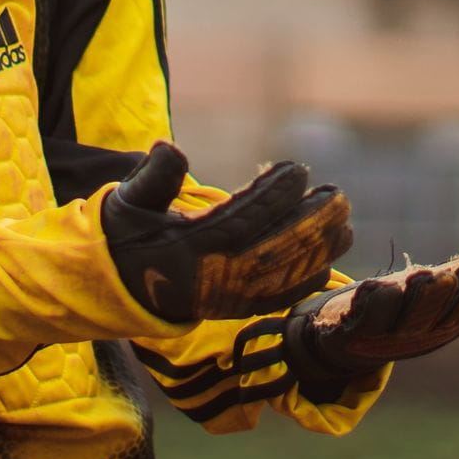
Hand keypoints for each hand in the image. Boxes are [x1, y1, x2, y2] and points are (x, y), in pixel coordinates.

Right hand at [101, 142, 352, 321]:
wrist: (112, 286)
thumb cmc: (122, 233)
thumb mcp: (126, 200)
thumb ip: (152, 177)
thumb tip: (170, 148)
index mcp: (183, 249)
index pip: (238, 219)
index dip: (271, 196)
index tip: (298, 170)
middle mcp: (207, 279)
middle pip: (269, 252)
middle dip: (307, 225)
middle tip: (338, 197)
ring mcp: (221, 299)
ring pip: (278, 278)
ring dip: (316, 253)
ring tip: (346, 226)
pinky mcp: (229, 310)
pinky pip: (272, 300)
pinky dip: (301, 286)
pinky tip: (329, 266)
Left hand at [286, 238, 458, 378]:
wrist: (340, 341)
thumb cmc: (398, 308)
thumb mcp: (438, 290)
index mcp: (451, 321)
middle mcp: (428, 333)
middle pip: (456, 309)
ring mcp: (393, 337)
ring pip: (414, 316)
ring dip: (427, 296)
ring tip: (436, 274)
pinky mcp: (355, 335)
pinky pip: (367, 318)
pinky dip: (374, 300)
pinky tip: (380, 285)